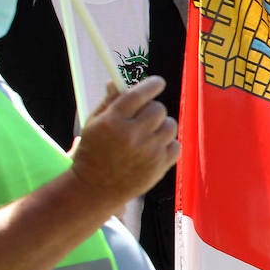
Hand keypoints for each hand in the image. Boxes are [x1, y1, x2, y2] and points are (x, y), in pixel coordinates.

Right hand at [68, 77, 179, 211]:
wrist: (96, 188)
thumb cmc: (93, 152)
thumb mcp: (93, 124)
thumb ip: (109, 102)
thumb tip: (117, 81)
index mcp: (113, 122)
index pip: (139, 94)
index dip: (152, 85)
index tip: (157, 82)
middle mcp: (132, 135)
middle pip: (158, 109)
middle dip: (152, 109)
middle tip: (144, 116)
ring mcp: (149, 151)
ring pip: (170, 125)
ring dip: (161, 126)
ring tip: (147, 135)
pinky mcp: (160, 165)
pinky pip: (176, 144)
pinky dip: (167, 144)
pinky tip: (152, 149)